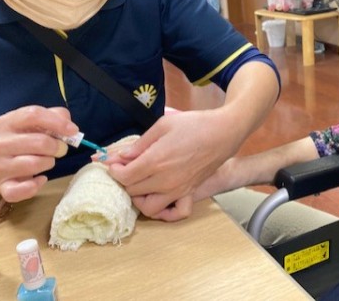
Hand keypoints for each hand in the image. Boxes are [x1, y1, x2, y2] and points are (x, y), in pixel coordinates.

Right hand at [0, 106, 78, 202]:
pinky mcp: (3, 187)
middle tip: (60, 150)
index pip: (33, 115)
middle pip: (39, 142)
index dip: (57, 123)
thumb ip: (56, 117)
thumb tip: (70, 127)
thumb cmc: (24, 139)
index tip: (73, 131)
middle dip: (57, 147)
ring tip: (46, 161)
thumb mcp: (37, 123)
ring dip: (48, 163)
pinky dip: (37, 185)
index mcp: (6, 123)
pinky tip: (40, 179)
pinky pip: (24, 189)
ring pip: (34, 164)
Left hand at [107, 109, 245, 219]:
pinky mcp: (189, 193)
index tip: (115, 161)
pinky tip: (161, 198)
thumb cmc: (194, 124)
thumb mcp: (163, 125)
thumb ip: (140, 143)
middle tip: (127, 167)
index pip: (124, 176)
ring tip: (140, 183)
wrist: (223, 132)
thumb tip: (122, 156)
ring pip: (148, 207)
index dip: (115, 169)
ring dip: (139, 198)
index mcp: (155, 161)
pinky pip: (175, 213)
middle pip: (132, 191)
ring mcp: (178, 190)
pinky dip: (165, 212)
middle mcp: (164, 181)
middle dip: (125, 180)